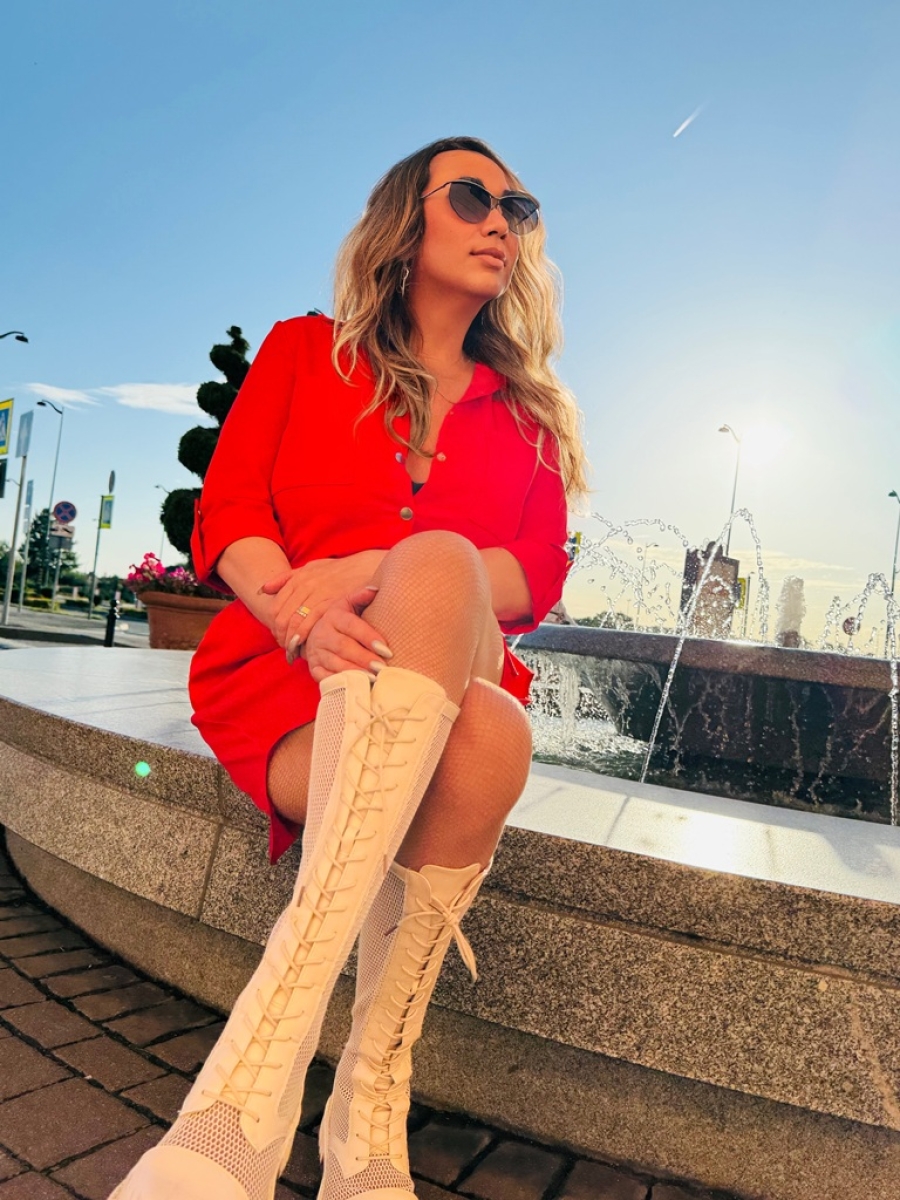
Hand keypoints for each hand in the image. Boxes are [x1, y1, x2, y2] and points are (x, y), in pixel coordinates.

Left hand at [259, 551, 384, 650]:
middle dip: (281, 636)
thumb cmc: (338, 570)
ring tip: (294, 652)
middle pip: (283, 618)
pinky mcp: (333, 605)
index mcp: (298, 579)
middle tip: (285, 648)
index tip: (279, 636)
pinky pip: (313, 624)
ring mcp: (319, 595)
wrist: (366, 567)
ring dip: (292, 641)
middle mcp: (306, 586)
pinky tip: (307, 647)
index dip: (274, 626)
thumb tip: (263, 589)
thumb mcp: (311, 567)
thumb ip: (286, 578)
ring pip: (296, 623)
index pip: (276, 607)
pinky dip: (306, 638)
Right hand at [301, 588, 392, 682]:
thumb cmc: (342, 621)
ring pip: (335, 664)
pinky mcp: (314, 669)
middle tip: (382, 667)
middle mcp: (322, 634)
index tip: (386, 649)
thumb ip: (361, 597)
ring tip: (374, 678)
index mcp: (333, 616)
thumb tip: (376, 589)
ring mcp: (316, 653)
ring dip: (355, 673)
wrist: (316, 635)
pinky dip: (341, 683)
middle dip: (364, 658)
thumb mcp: (349, 605)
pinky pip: (326, 678)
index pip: (351, 626)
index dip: (368, 637)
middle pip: (343, 647)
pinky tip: (356, 686)